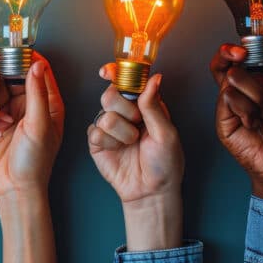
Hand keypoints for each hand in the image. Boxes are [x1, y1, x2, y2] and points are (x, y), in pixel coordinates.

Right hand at [0, 48, 63, 198]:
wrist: (15, 189)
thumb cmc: (35, 162)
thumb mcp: (40, 124)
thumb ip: (37, 92)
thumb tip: (36, 64)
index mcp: (45, 99)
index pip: (31, 65)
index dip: (14, 54)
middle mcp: (25, 103)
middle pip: (3, 74)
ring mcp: (6, 113)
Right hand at [87, 64, 182, 250]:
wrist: (151, 191)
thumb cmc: (166, 164)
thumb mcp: (167, 133)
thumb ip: (154, 106)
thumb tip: (155, 78)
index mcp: (143, 105)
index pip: (127, 82)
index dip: (116, 73)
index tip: (108, 71)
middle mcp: (125, 113)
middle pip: (110, 94)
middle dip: (124, 109)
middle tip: (137, 123)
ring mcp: (109, 127)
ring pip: (104, 114)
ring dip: (122, 132)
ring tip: (132, 143)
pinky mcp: (97, 142)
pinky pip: (95, 132)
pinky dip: (110, 142)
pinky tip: (119, 150)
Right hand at [210, 44, 262, 204]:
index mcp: (255, 85)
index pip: (236, 62)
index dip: (235, 50)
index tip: (245, 46)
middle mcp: (239, 94)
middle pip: (224, 66)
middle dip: (235, 57)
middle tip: (242, 56)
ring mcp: (228, 107)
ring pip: (231, 80)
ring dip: (255, 94)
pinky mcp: (222, 120)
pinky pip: (228, 100)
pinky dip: (246, 108)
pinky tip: (253, 121)